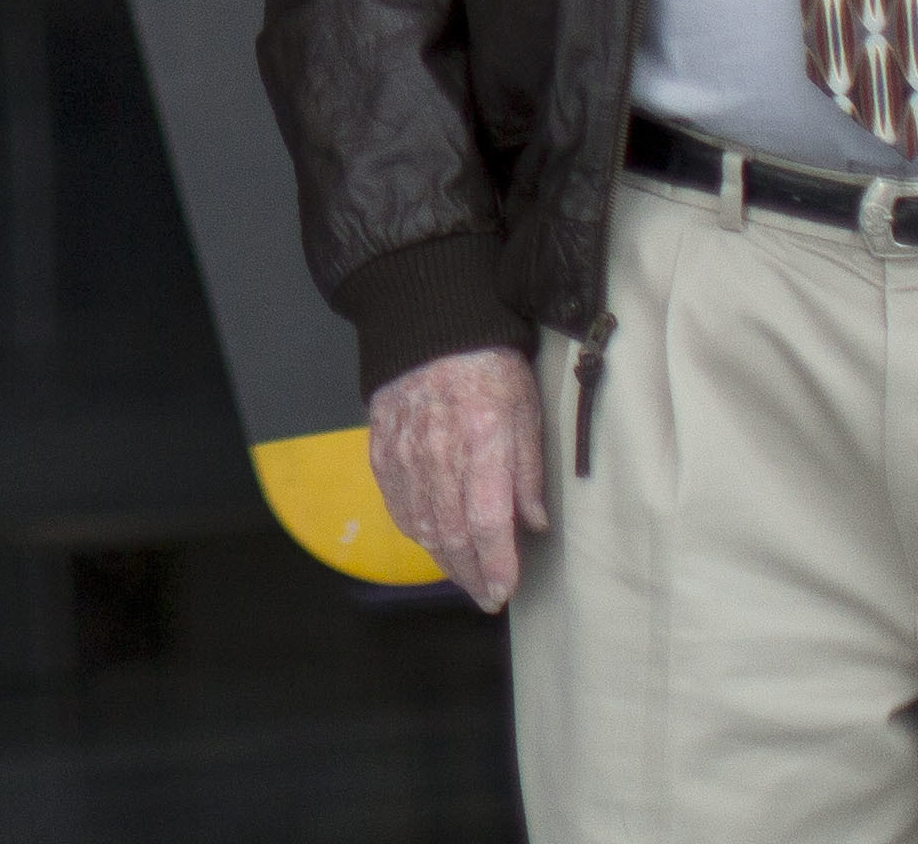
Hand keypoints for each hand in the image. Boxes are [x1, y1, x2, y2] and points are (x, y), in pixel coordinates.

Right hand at [369, 345, 552, 611]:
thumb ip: (528, 471)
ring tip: (464, 576)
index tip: (505, 592)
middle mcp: (439, 452)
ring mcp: (404, 451)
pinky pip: (396, 503)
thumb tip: (535, 524)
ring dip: (444, 560)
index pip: (487, 522)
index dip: (496, 565)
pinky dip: (414, 530)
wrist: (430, 321)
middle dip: (471, 575)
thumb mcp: (526, 410)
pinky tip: (431, 541)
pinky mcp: (382, 447)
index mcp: (482, 441)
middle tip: (486, 597)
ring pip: (421, 525)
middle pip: (451, 534)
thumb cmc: (489, 364)